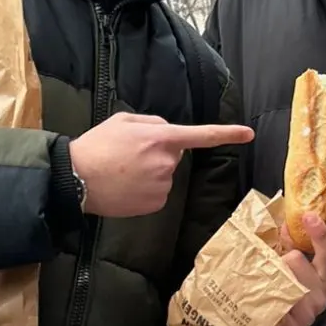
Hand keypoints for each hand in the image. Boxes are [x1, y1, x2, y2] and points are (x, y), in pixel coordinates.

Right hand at [68, 114, 253, 218]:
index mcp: (160, 138)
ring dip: (149, 173)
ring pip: (164, 175)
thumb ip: (151, 122)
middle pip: (173, 155)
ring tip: (122, 171)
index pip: (201, 135)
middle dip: (157, 153)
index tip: (248, 134)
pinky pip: (157, 193)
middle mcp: (166, 162)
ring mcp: (162, 185)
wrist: (76, 179)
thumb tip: (168, 130)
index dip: (227, 134)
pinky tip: (125, 187)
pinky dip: (145, 190)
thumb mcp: (123, 121)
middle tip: (127, 155)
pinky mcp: (155, 203)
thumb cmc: (96, 146)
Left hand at [263, 214, 325, 325]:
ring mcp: (308, 316)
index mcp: (324, 282)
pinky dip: (264, 294)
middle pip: (298, 260)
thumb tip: (287, 224)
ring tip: (262, 285)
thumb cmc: (272, 290)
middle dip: (280, 257)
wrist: (253, 324)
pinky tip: (261, 298)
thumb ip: (289, 245)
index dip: (320, 234)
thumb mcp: (284, 263)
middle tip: (269, 267)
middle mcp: (321, 299)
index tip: (308, 216)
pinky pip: (275, 300)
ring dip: (269, 275)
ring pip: (284, 278)